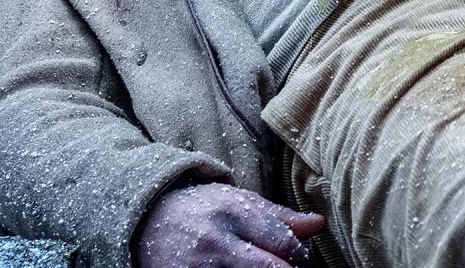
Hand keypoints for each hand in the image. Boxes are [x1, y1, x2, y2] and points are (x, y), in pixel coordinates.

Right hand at [135, 181, 324, 267]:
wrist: (146, 221)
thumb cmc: (202, 210)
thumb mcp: (239, 203)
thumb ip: (279, 217)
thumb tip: (318, 224)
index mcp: (234, 213)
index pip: (284, 244)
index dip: (299, 257)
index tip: (296, 259)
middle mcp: (216, 242)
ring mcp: (199, 267)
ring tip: (257, 267)